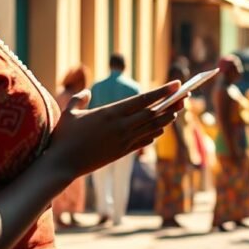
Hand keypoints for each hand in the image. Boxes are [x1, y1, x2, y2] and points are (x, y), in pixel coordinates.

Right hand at [44, 82, 182, 180]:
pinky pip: (144, 141)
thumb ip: (80, 99)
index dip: (162, 91)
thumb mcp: (70, 113)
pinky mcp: (122, 152)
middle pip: (153, 113)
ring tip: (177, 111)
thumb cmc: (63, 137)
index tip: (176, 84)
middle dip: (171, 104)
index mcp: (111, 112)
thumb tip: (87, 93)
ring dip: (166, 118)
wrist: (63, 164)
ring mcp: (124, 140)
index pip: (143, 99)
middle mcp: (122, 126)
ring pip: (152, 127)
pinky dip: (154, 133)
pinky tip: (160, 129)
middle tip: (185, 96)